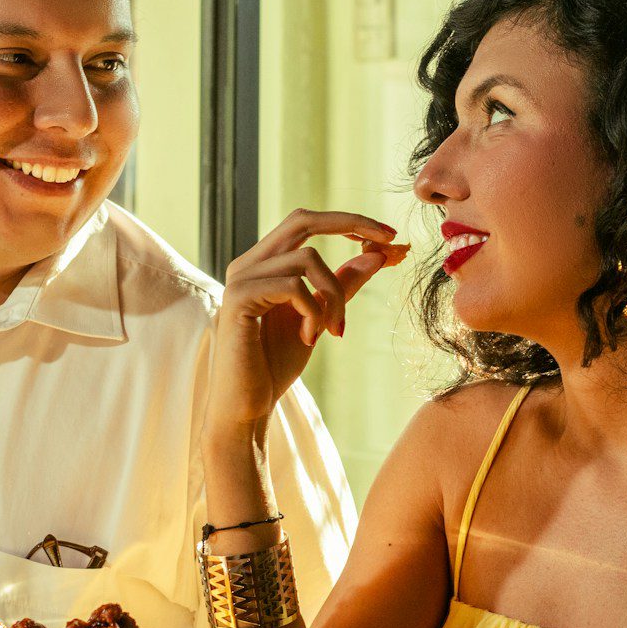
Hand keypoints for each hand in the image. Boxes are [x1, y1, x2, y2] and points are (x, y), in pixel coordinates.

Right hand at [204, 209, 404, 431]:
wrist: (245, 408)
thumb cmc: (274, 367)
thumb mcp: (319, 319)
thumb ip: (341, 286)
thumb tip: (376, 255)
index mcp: (263, 265)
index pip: (305, 222)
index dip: (347, 221)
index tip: (388, 237)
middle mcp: (247, 264)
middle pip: (302, 219)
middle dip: (350, 223)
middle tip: (387, 246)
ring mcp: (240, 279)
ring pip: (307, 258)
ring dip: (335, 294)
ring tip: (334, 329)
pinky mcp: (238, 299)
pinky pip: (293, 286)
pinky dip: (313, 311)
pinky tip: (309, 338)